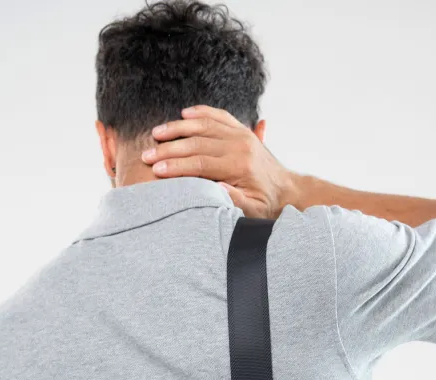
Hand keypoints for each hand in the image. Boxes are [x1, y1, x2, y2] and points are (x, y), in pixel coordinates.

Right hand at [141, 105, 297, 218]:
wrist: (289, 191)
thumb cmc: (268, 206)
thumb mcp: (252, 211)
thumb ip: (233, 200)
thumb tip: (213, 190)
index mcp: (239, 166)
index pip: (200, 163)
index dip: (176, 166)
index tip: (155, 170)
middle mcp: (239, 146)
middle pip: (196, 142)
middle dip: (168, 149)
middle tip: (146, 154)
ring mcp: (241, 135)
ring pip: (204, 125)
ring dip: (178, 128)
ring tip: (156, 133)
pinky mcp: (242, 130)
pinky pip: (219, 116)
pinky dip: (201, 112)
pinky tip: (184, 113)